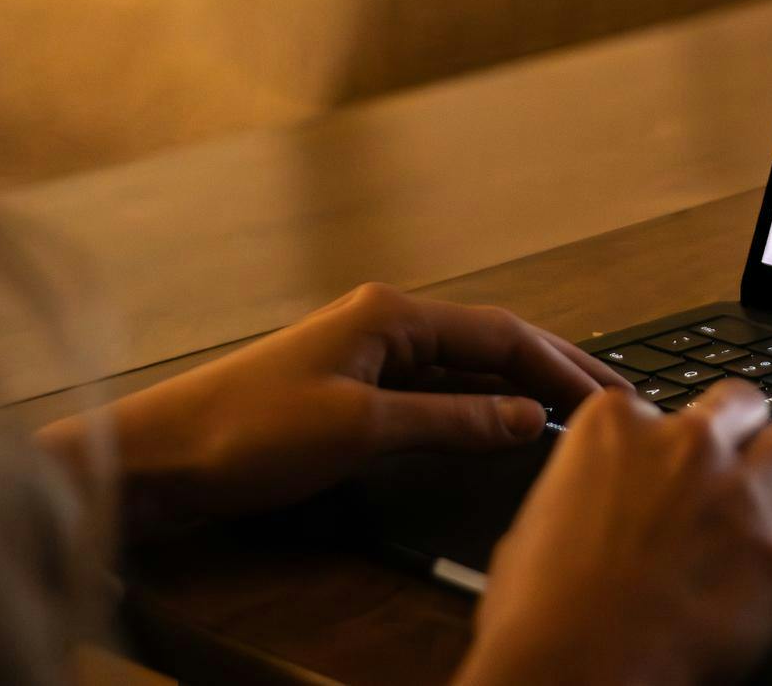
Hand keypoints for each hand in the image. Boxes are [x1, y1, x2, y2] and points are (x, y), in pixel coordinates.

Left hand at [38, 283, 628, 533]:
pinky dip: (477, 403)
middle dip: (552, 367)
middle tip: (612, 398)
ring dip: (518, 385)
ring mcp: (365, 354)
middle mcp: (383, 322)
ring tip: (572, 410)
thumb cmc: (244, 432)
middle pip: (489, 341)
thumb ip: (450, 419)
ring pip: (464, 364)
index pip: (500, 332)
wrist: (160, 457)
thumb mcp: (360, 429)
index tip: (609, 395)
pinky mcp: (348, 389)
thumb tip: (524, 415)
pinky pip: (435, 388)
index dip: (560, 363)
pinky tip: (500, 423)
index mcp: (391, 314)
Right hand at [458, 379, 771, 685]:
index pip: (658, 404)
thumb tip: (594, 507)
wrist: (568, 674)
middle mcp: (686, 448)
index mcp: (616, 427)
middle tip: (743, 459)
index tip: (664, 467)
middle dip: (746, 428)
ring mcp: (739, 503)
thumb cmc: (537, 618)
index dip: (664, 441)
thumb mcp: (531, 528)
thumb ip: (580, 495)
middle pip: (742, 404)